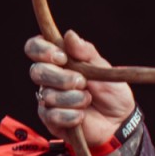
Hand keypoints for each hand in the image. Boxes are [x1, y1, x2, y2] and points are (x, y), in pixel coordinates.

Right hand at [26, 31, 135, 146]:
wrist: (119, 120)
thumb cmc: (111, 91)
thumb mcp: (103, 68)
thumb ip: (86, 52)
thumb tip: (69, 35)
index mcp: (59, 60)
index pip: (34, 48)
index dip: (42, 50)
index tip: (62, 57)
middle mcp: (49, 78)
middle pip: (36, 72)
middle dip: (61, 78)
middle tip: (82, 82)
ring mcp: (48, 99)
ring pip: (48, 95)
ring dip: (72, 98)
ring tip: (88, 99)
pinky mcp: (51, 120)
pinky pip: (52, 116)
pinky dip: (71, 115)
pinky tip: (82, 116)